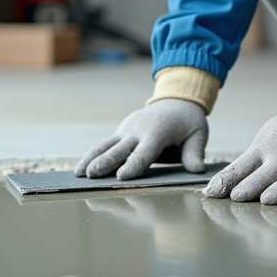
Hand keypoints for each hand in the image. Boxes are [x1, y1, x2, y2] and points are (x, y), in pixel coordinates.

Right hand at [75, 98, 207, 179]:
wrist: (177, 99)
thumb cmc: (189, 121)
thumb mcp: (198, 133)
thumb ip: (194, 153)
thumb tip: (197, 170)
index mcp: (157, 132)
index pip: (144, 152)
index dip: (133, 165)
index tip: (121, 177)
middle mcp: (138, 130)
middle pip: (120, 149)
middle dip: (106, 162)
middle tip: (92, 174)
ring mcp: (127, 130)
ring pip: (106, 146)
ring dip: (92, 159)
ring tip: (78, 173)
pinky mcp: (121, 132)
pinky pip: (106, 145)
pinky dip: (92, 155)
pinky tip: (81, 169)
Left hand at [204, 97, 276, 204]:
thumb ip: (266, 156)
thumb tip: (250, 182)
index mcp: (263, 141)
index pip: (238, 165)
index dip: (222, 180)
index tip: (208, 192)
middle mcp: (272, 148)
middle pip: (246, 172)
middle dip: (230, 186)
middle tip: (214, 198)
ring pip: (265, 178)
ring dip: (249, 189)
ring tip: (236, 200)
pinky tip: (267, 200)